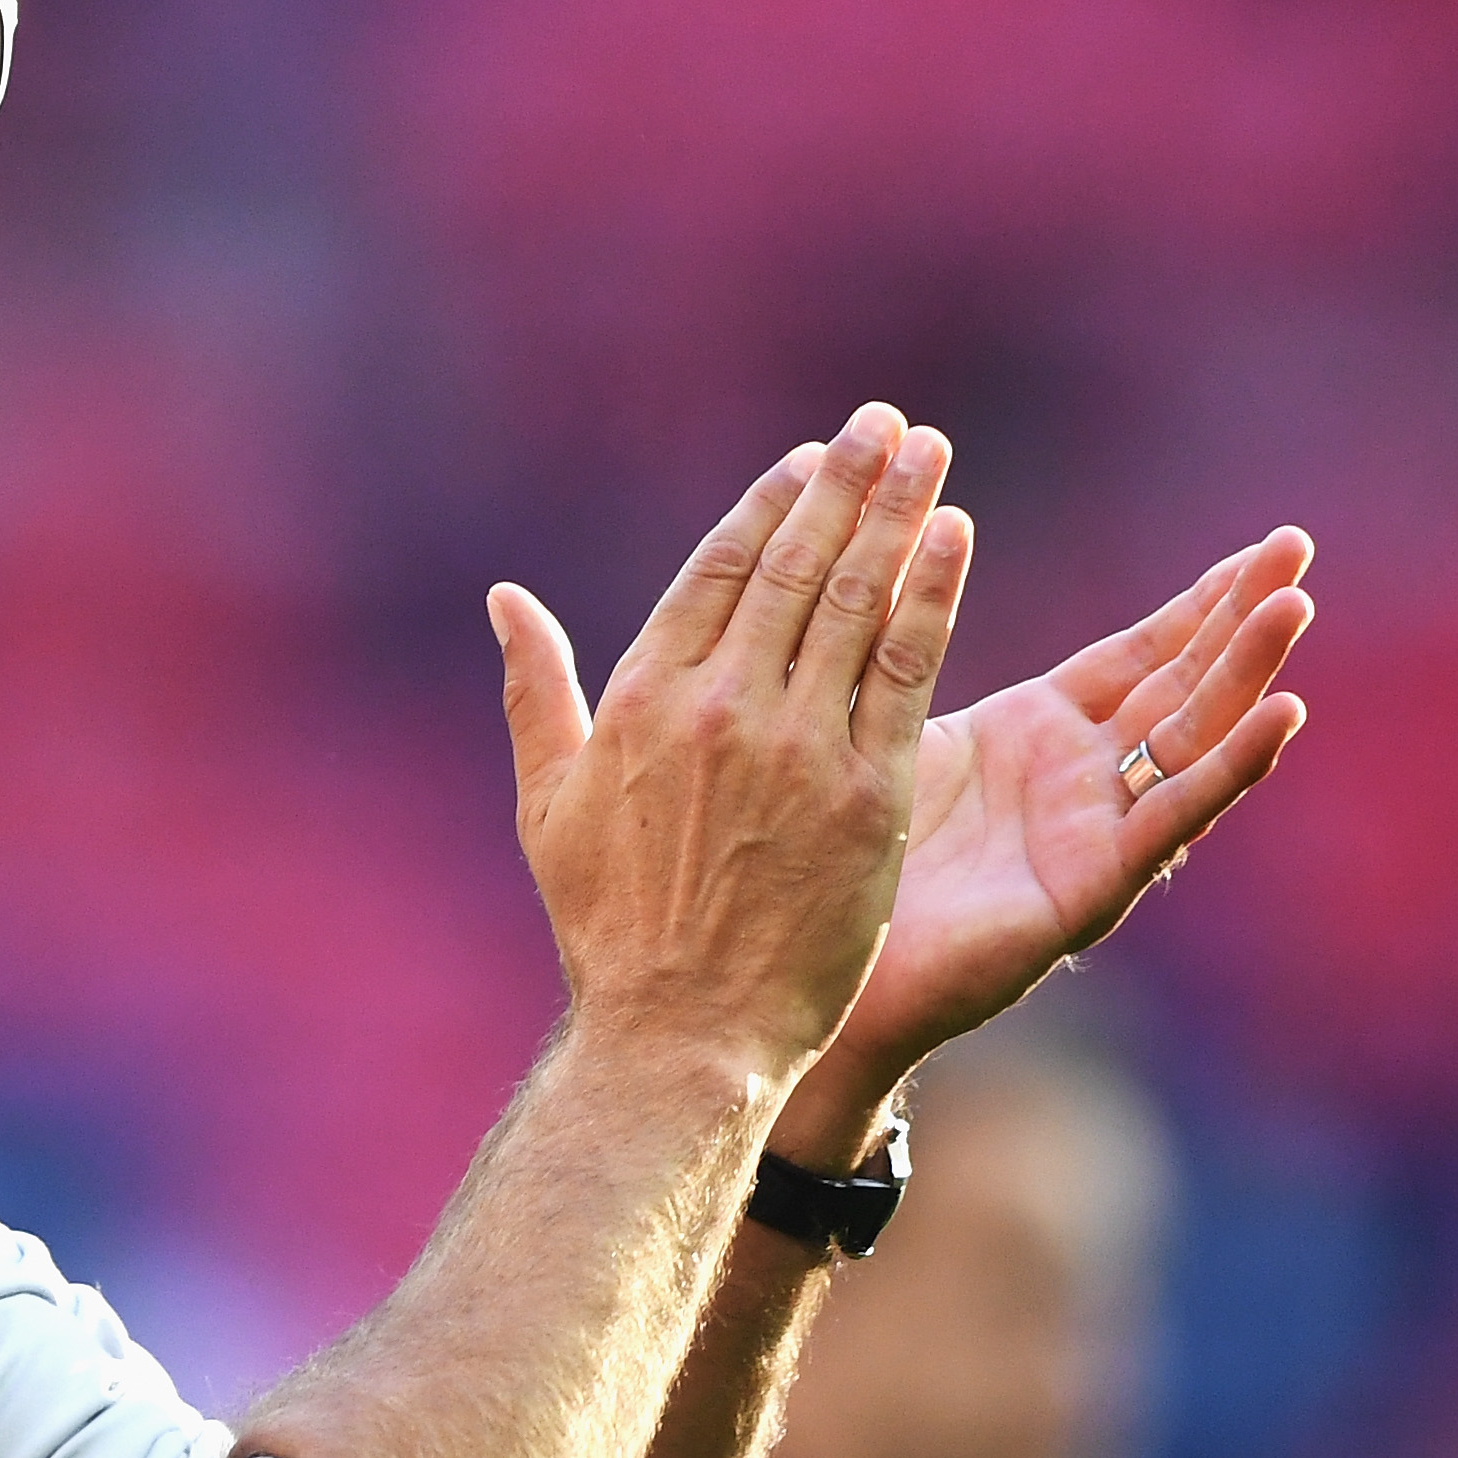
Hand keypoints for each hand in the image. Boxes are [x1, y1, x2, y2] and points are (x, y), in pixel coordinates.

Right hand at [491, 405, 972, 1089]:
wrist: (682, 1033)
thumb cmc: (609, 930)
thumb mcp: (549, 805)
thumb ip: (537, 691)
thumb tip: (504, 599)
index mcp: (644, 703)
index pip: (715, 573)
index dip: (767, 507)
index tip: (809, 460)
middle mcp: (721, 709)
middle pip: (793, 567)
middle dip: (844, 484)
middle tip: (884, 424)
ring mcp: (798, 748)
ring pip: (854, 601)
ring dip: (896, 515)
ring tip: (927, 452)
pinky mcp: (866, 794)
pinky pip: (905, 670)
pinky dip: (930, 595)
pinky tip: (953, 538)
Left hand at [789, 529, 1313, 1134]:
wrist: (822, 976)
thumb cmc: (852, 856)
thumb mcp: (896, 729)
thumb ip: (914, 649)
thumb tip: (907, 546)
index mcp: (1040, 736)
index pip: (1139, 653)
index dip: (1199, 601)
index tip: (1263, 544)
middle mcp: (1083, 783)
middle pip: (1180, 685)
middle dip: (1241, 618)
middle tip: (1299, 547)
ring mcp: (1093, 837)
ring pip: (1189, 742)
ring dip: (1246, 675)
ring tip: (1295, 606)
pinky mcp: (1088, 892)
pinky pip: (1169, 822)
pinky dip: (1228, 769)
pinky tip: (1280, 717)